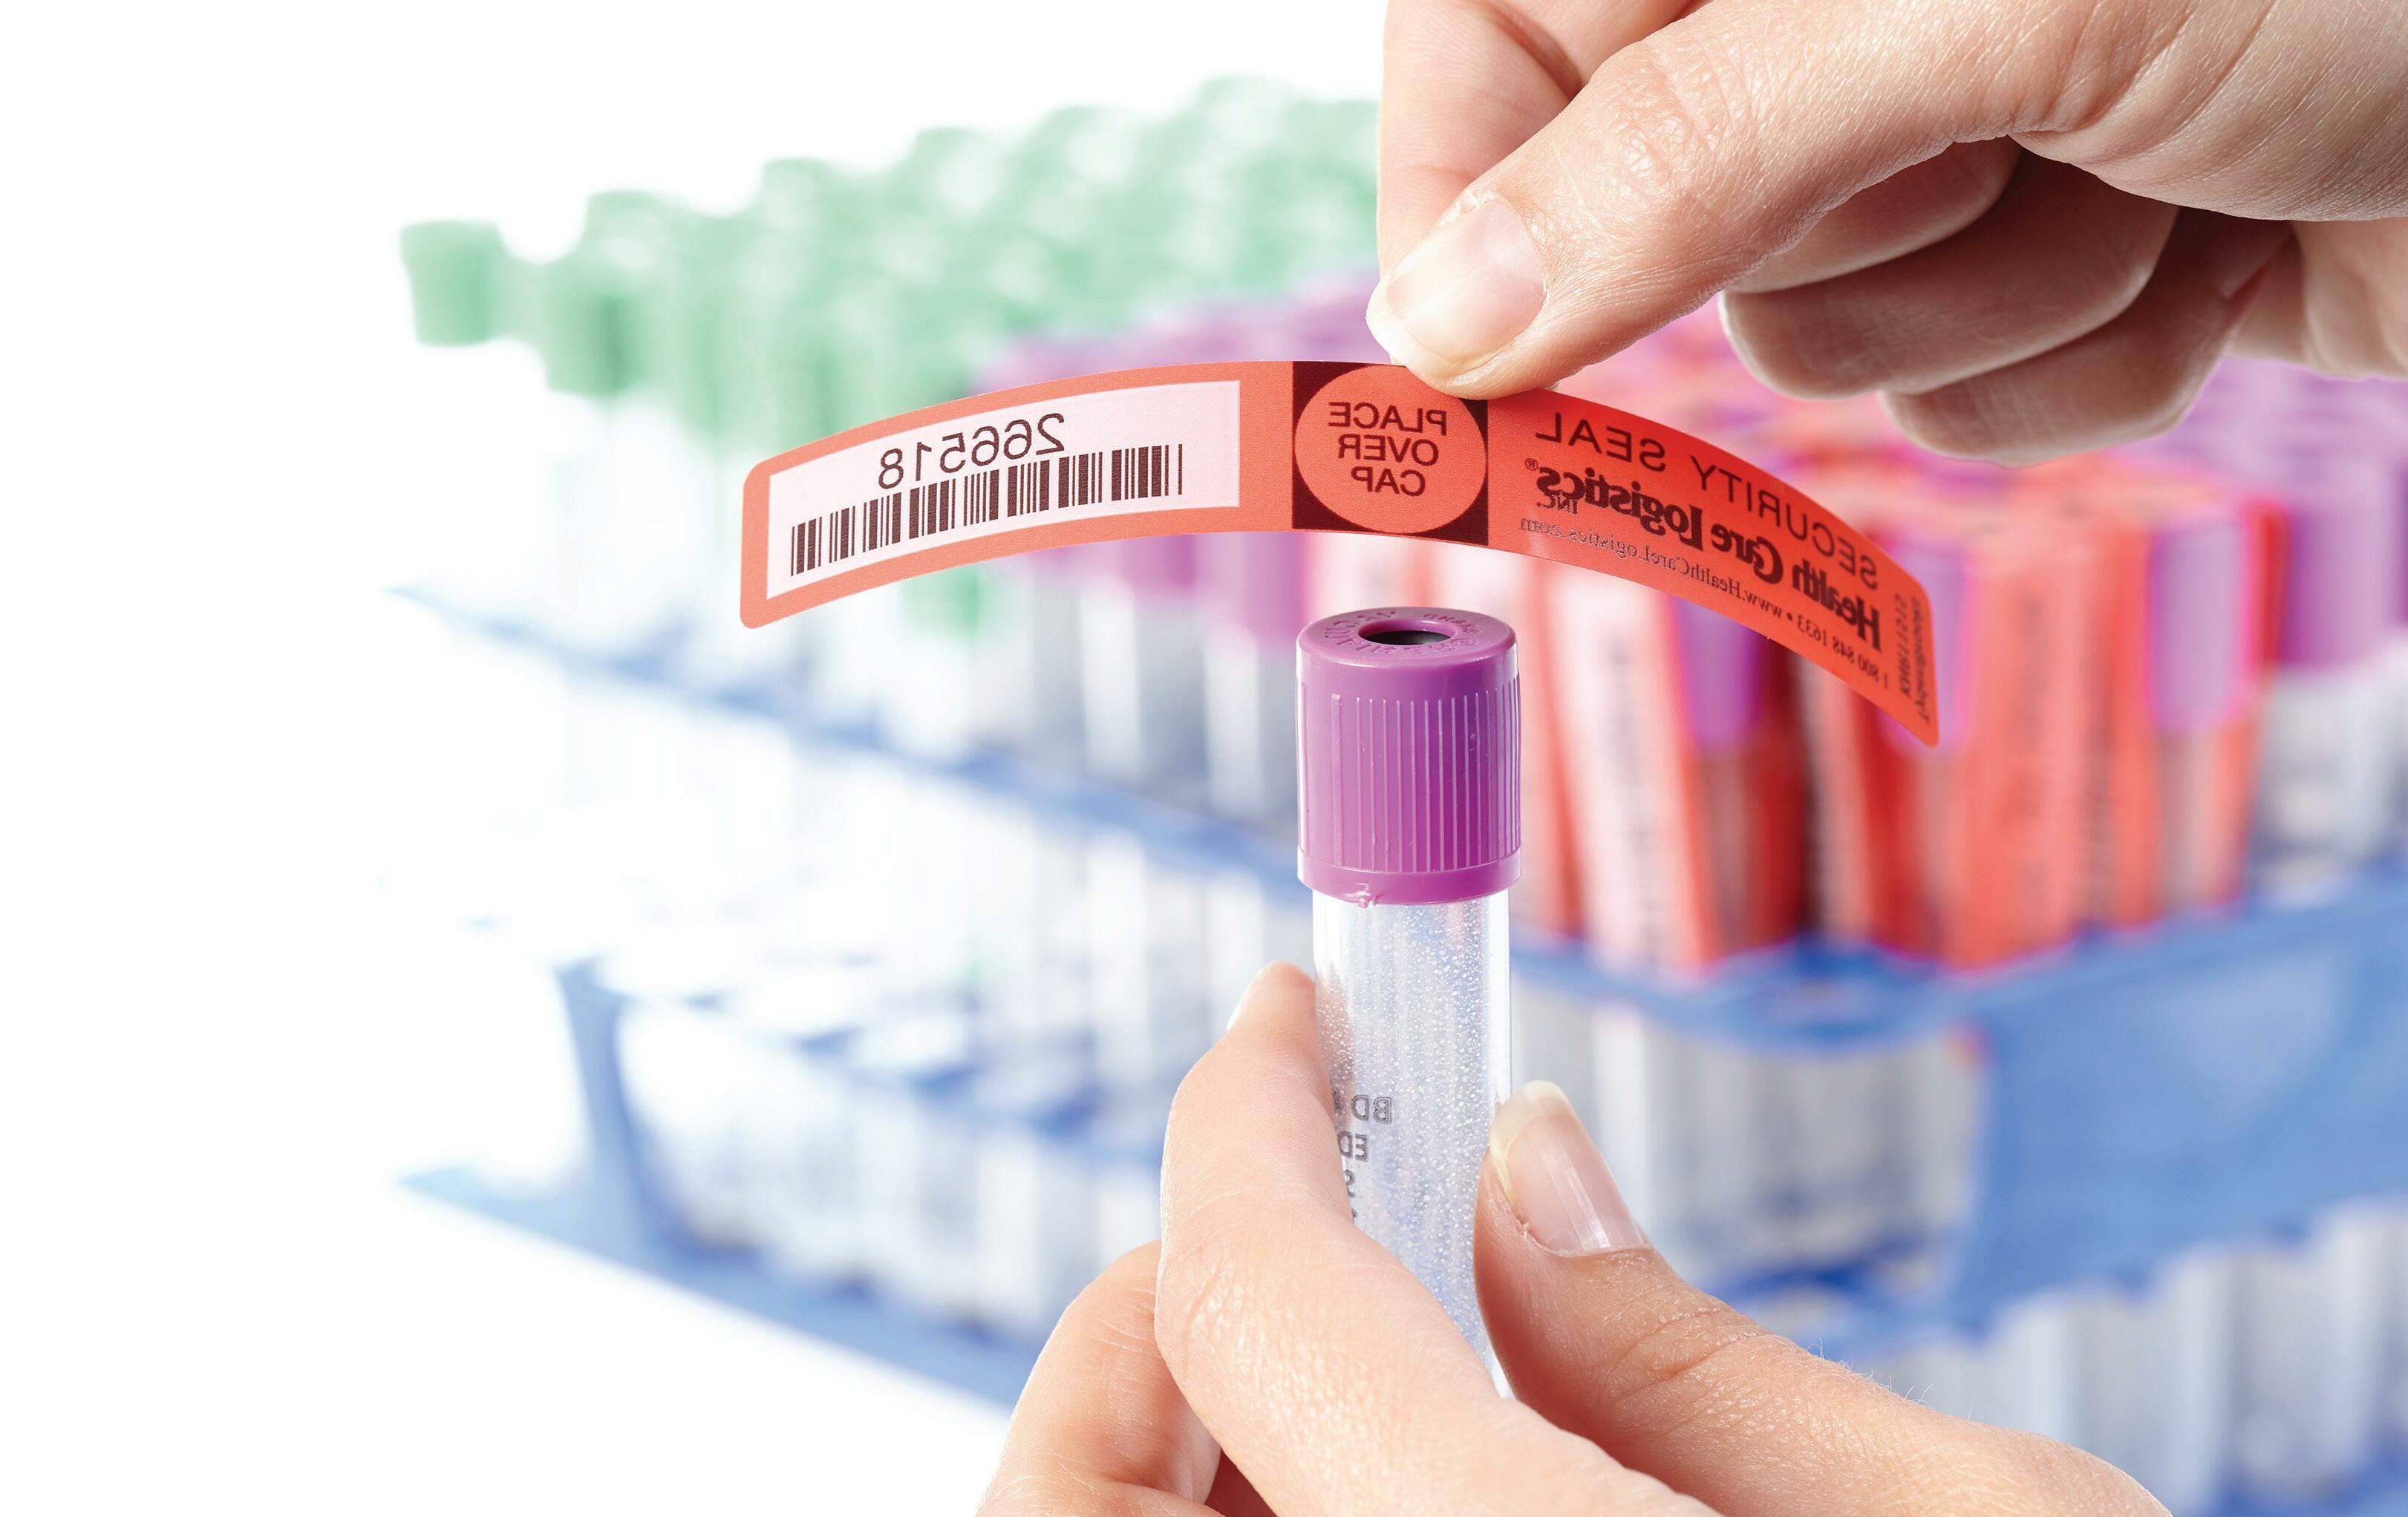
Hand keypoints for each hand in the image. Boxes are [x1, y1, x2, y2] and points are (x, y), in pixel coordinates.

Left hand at [980, 965, 2159, 1514]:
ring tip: (1373, 1356)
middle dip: (1164, 1319)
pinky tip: (1399, 1488)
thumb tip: (1523, 1180)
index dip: (1242, 1123)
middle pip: (1077, 1506)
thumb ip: (1683, 1362)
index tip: (1285, 1025)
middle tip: (1303, 1215)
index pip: (1245, 1299)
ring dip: (1200, 1452)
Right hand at [1366, 0, 2407, 462]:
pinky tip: (2217, 239)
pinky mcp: (2065, 258)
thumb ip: (1687, 149)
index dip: (1469, 197)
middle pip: (1651, 219)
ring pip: (1819, 339)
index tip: (1465, 364)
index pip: (1493, 36)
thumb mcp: (1987, 6)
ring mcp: (1957, 133)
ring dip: (2000, 298)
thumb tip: (1438, 319)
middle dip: (1838, 230)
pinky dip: (2098, 360)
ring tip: (2160, 164)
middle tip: (2008, 131)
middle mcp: (1832, 14)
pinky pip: (1967, 403)